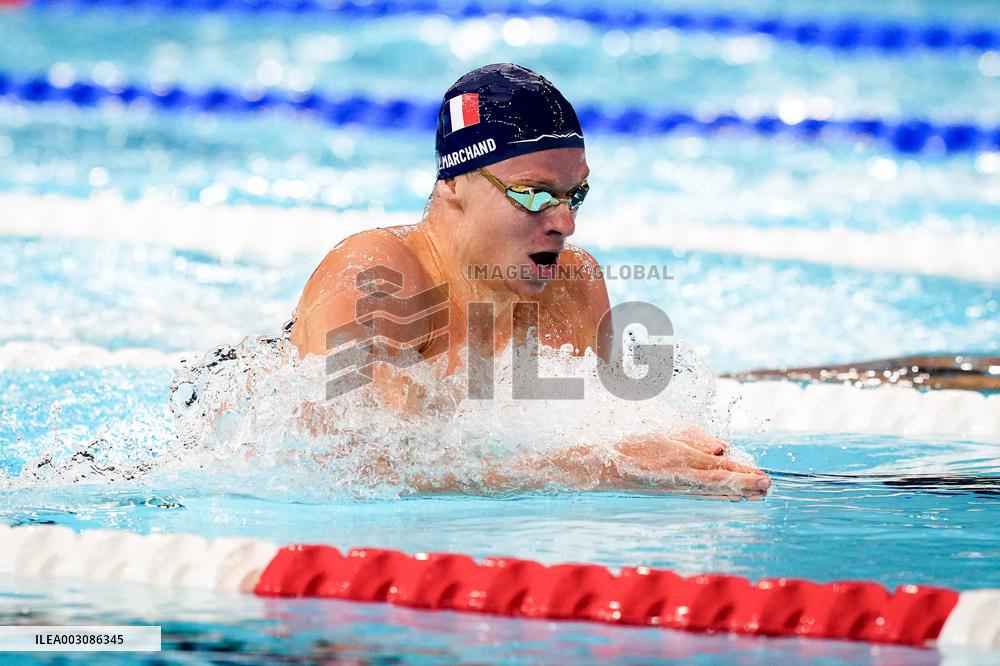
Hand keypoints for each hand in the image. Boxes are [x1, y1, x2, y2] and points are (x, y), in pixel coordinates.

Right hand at [612, 431, 769, 499]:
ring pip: (712, 489)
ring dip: (736, 491)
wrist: (602, 468)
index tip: (763, 476)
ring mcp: (677, 486)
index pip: (719, 467)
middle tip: (768, 487)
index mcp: (682, 460)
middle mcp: (682, 477)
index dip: (743, 473)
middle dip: (745, 484)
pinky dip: (718, 494)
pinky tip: (729, 495)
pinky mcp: (671, 490)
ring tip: (757, 494)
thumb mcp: (663, 436)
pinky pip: (700, 493)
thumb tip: (722, 447)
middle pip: (720, 481)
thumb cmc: (630, 447)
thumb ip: (694, 440)